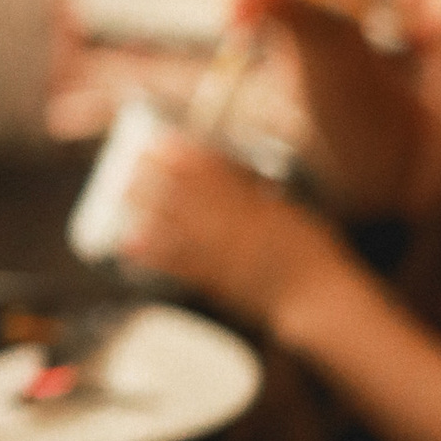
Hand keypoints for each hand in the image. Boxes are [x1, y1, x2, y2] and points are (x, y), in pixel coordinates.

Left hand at [116, 133, 345, 328]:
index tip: (164, 142)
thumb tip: (235, 172)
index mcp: (262, 205)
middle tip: (134, 159)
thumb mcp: (293, 212)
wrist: (318, 298)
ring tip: (122, 192)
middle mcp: (241, 226)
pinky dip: (153, 254)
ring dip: (149, 208)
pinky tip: (129, 245)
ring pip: (181, 225)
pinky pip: (180, 265)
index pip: (219, 174)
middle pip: (193, 195)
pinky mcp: (218, 281)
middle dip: (161, 176)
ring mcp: (228, 254)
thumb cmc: (314, 255)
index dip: (188, 157)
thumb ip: (262, 195)